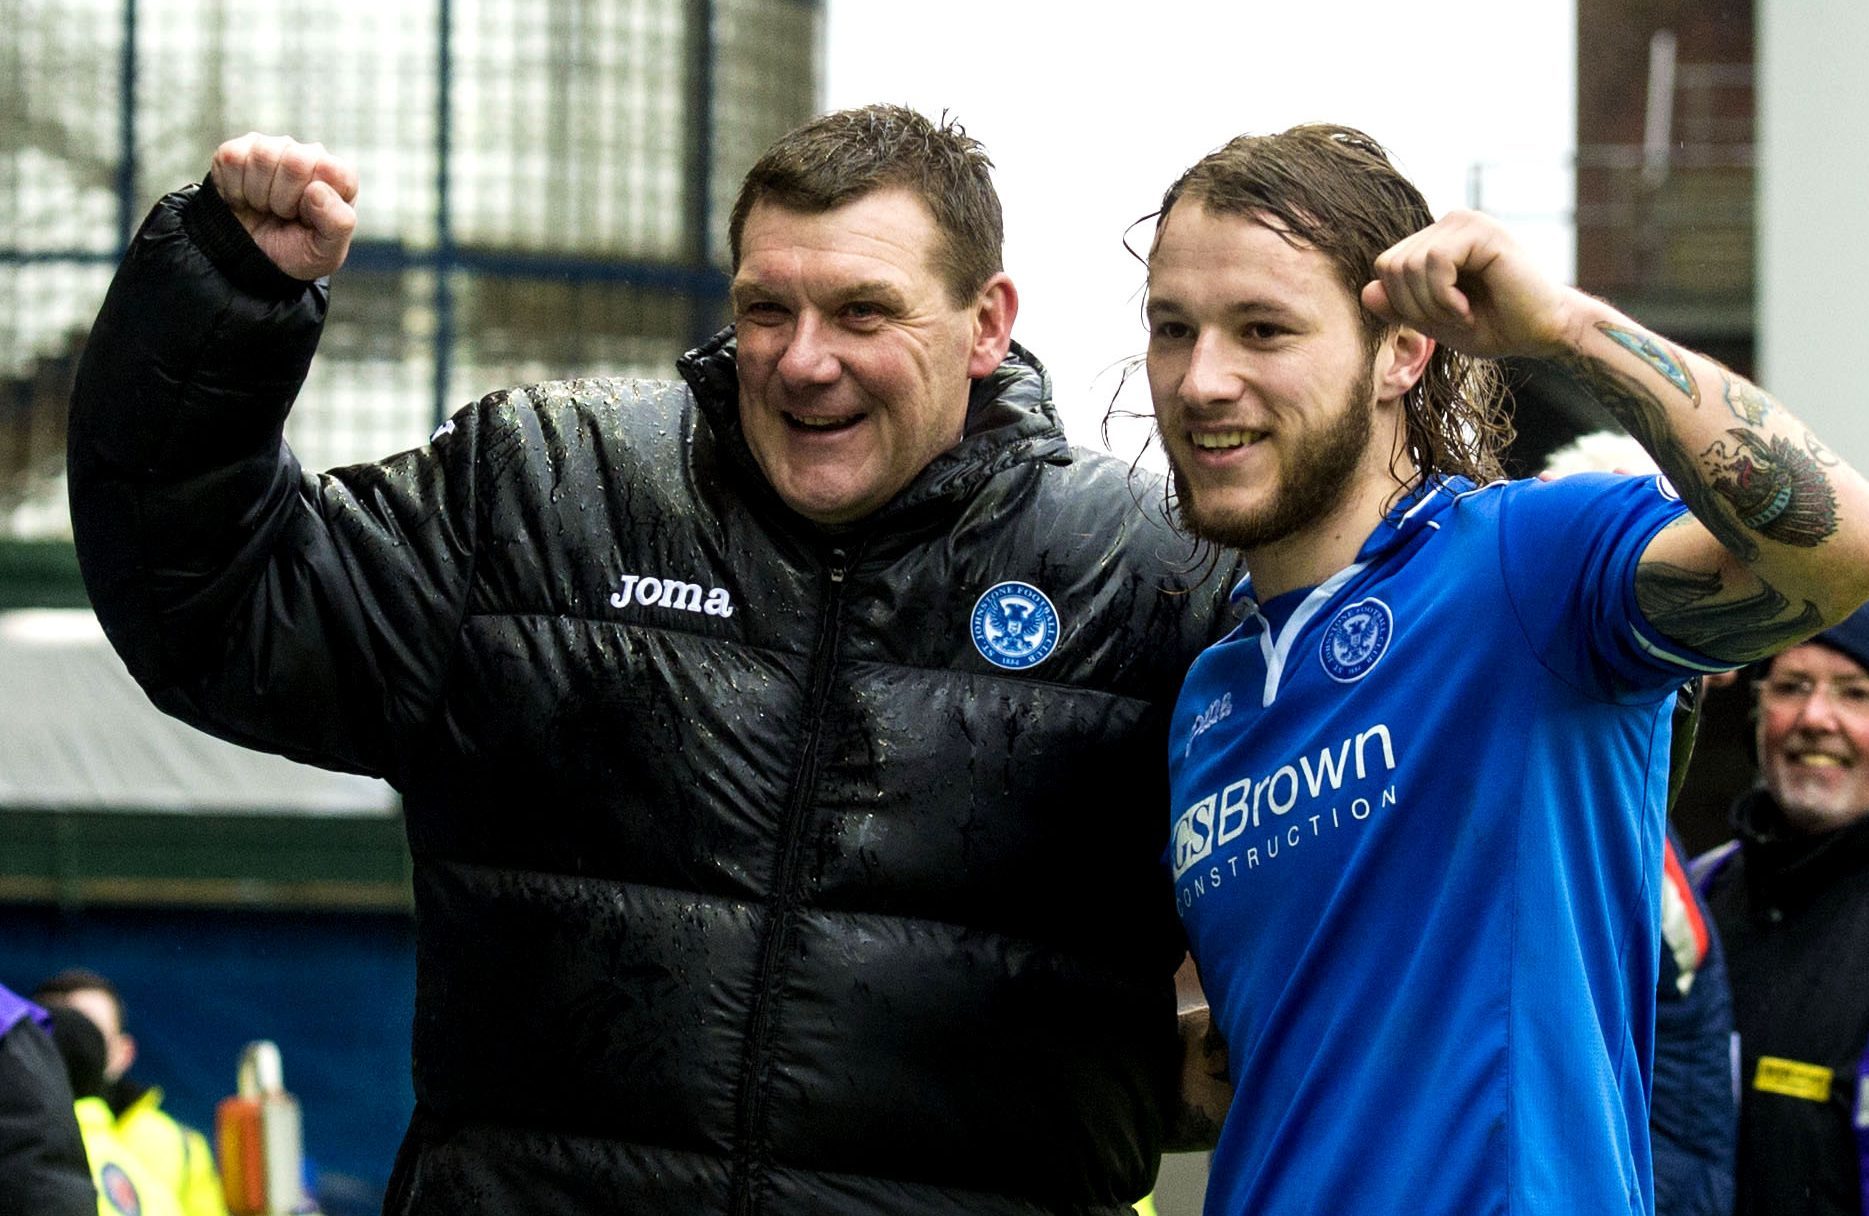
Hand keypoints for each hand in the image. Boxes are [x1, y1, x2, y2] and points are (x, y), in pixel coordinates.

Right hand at [209, 133, 358, 280]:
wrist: (251, 258)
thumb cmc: (296, 250)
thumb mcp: (326, 252)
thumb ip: (338, 224)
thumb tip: (317, 189)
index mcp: (339, 176)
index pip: (332, 170)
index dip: (314, 201)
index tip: (307, 218)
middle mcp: (308, 154)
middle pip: (295, 161)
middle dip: (284, 199)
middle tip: (284, 214)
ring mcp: (272, 148)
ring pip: (262, 156)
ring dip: (259, 194)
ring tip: (265, 207)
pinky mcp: (237, 150)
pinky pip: (232, 159)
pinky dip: (235, 189)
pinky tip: (244, 198)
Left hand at [1361, 209, 1577, 359]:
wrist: (1544, 332)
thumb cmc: (1496, 326)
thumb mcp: (1435, 322)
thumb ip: (1401, 307)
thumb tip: (1366, 291)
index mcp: (1436, 241)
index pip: (1385, 267)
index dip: (1401, 304)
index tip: (1438, 319)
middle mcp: (1448, 225)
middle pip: (1391, 266)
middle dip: (1414, 306)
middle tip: (1452, 319)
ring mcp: (1465, 223)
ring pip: (1409, 265)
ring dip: (1431, 304)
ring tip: (1464, 314)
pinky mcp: (1482, 230)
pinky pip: (1434, 262)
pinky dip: (1443, 296)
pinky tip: (1468, 307)